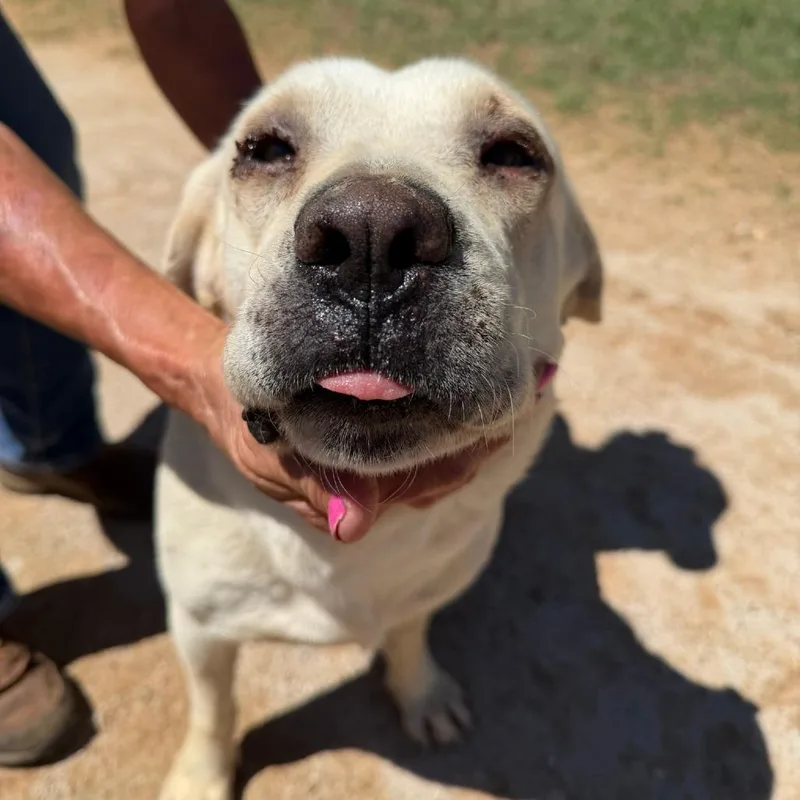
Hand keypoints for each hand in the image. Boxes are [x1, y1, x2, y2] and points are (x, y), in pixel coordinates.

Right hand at [188, 327, 506, 541]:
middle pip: (438, 478)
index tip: (502, 425)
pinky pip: (409, 445)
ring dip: (464, 435)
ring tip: (505, 399)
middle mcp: (367, 492)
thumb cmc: (250, 424)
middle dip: (477, 445)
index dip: (466, 460)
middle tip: (524, 401)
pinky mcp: (361, 451)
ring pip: (429, 463)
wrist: (224, 395)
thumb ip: (318, 486)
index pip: (426, 486)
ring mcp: (365, 473)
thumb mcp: (275, 455)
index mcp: (353, 498)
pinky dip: (437, 424)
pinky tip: (459, 399)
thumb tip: (354, 527)